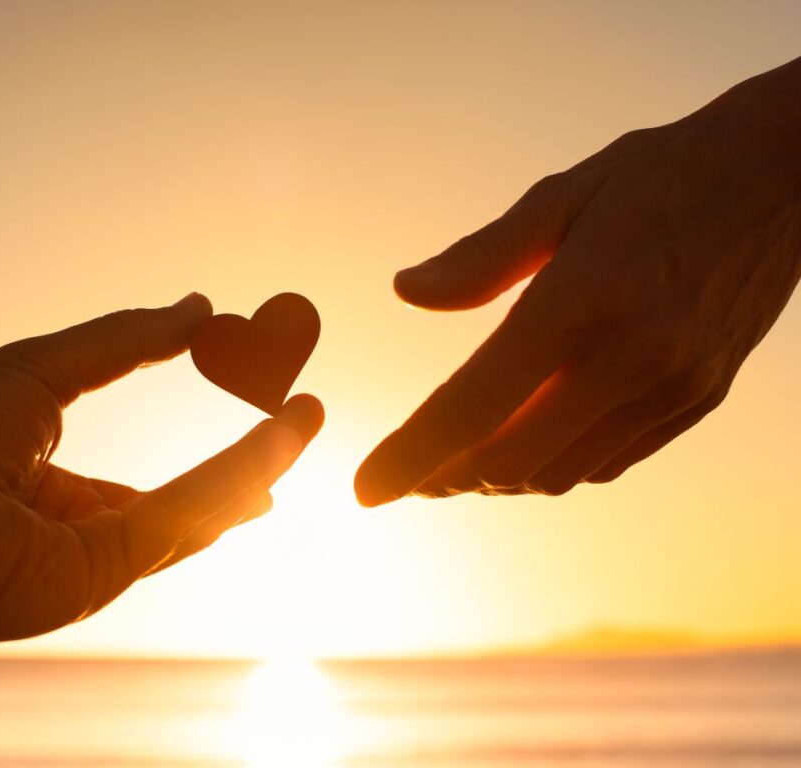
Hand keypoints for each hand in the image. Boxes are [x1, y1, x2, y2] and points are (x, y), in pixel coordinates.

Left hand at [0, 293, 321, 691]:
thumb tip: (198, 305)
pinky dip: (232, 479)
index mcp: (42, 496)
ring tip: (304, 421)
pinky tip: (277, 439)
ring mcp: (82, 566)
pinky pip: (178, 522)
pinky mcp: (94, 579)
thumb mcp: (44, 369)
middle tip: (297, 431)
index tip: (252, 428)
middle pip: (173, 514)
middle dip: (240, 478)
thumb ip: (125, 342)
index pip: (132, 492)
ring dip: (253, 469)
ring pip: (189, 518)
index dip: (190, 465)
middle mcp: (66, 542)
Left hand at [355, 57, 800, 505]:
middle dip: (445, 477)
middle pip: (508, 460)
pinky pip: (608, 461)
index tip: (366, 490)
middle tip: (410, 474)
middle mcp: (629, 358)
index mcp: (581, 301)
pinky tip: (526, 448)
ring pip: (558, 473)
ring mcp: (671, 387)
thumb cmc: (660, 175)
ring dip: (496, 478)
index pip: (472, 407)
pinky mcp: (699, 399)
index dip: (408, 457)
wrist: (785, 177)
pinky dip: (553, 467)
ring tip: (457, 468)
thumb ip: (481, 257)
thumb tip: (407, 293)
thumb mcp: (564, 194)